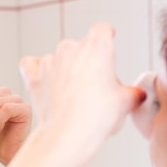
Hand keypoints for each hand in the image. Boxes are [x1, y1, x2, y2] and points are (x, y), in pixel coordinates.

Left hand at [20, 23, 144, 165]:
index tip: (108, 50)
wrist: (68, 135)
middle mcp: (71, 48)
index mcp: (97, 46)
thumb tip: (136, 95)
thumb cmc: (98, 117)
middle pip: (81, 47)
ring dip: (65, 70)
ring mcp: (50, 61)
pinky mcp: (34, 77)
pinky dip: (36, 70)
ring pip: (59, 58)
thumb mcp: (125, 103)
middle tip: (95, 88)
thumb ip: (132, 93)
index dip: (106, 39)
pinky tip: (44, 80)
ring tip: (72, 94)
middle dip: (88, 63)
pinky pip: (30, 65)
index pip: (103, 30)